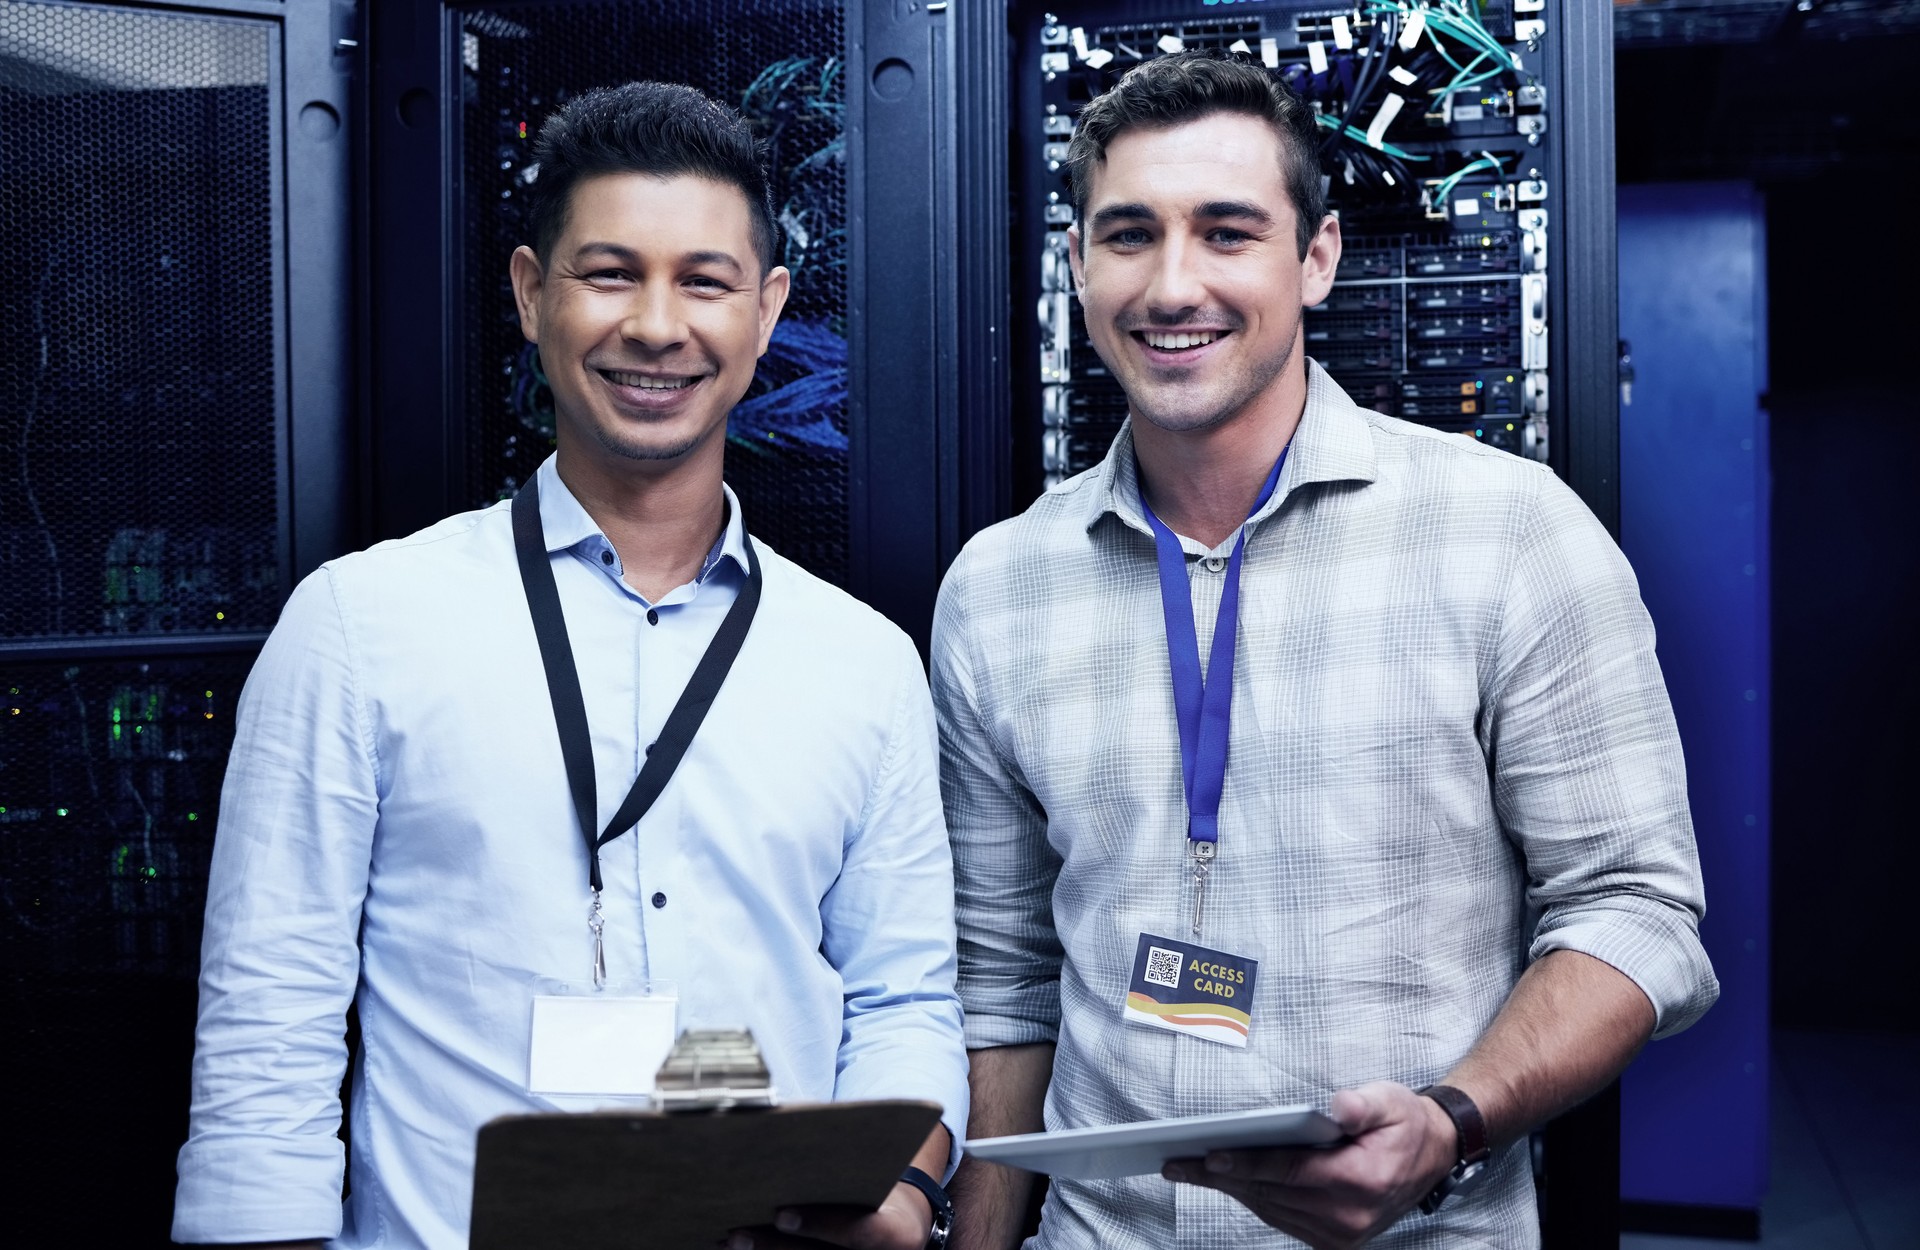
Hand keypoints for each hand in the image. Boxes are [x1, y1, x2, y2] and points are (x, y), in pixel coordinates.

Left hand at [728, 1179, 933, 1249]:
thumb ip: (849, 1166)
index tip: (781, 1215)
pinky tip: (736, 1247)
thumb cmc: (884, 1188)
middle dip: (775, 1247)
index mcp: (897, 1235)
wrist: (903, 1227)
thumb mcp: (881, 1175)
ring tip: (730, 1241)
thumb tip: (791, 1130)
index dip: (819, 1225)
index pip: (858, 1233)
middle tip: (738, 1234)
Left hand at [1161, 1081, 1458, 1249]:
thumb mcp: (1390, 1101)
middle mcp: (1349, 1217)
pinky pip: (1283, 1219)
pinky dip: (1254, 1199)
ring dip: (1232, 1190)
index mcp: (1361, 1182)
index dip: (1245, 1164)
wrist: (1434, 1157)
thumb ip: (1363, 1104)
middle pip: (1271, 1194)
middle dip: (1221, 1177)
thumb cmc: (1405, 1123)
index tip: (1208, 1155)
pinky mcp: (1335, 1241)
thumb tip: (1337, 1108)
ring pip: (1272, 1210)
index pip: (1289, 1173)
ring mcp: (1342, 1235)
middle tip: (1177, 1163)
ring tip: (1192, 1169)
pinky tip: (1230, 1181)